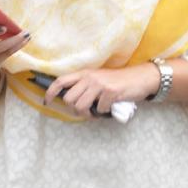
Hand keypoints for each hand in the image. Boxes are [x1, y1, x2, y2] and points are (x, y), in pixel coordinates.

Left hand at [44, 64, 160, 117]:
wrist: (140, 78)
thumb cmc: (118, 82)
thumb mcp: (99, 79)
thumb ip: (85, 87)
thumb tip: (71, 102)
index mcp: (85, 73)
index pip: (61, 81)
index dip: (51, 92)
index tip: (47, 102)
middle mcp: (90, 77)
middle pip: (69, 99)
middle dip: (75, 109)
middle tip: (85, 111)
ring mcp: (99, 84)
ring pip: (81, 106)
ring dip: (88, 114)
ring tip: (96, 111)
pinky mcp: (110, 92)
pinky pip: (99, 110)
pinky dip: (103, 112)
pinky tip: (109, 107)